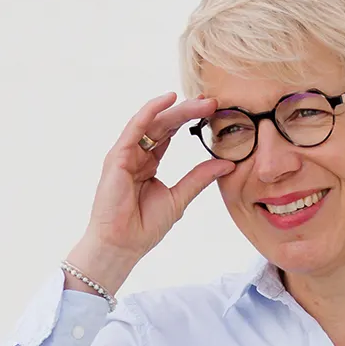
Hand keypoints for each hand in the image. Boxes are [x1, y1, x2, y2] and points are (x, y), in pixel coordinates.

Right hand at [85, 92, 234, 260]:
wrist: (123, 245)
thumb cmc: (144, 226)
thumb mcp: (179, 197)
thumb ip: (200, 178)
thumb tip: (227, 164)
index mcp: (148, 163)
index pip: (169, 134)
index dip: (189, 120)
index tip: (213, 111)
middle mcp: (136, 155)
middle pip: (164, 125)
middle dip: (188, 111)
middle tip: (213, 102)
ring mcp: (125, 154)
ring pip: (152, 122)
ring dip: (177, 110)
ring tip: (201, 102)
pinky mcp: (117, 157)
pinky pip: (134, 128)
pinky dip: (150, 111)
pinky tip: (167, 100)